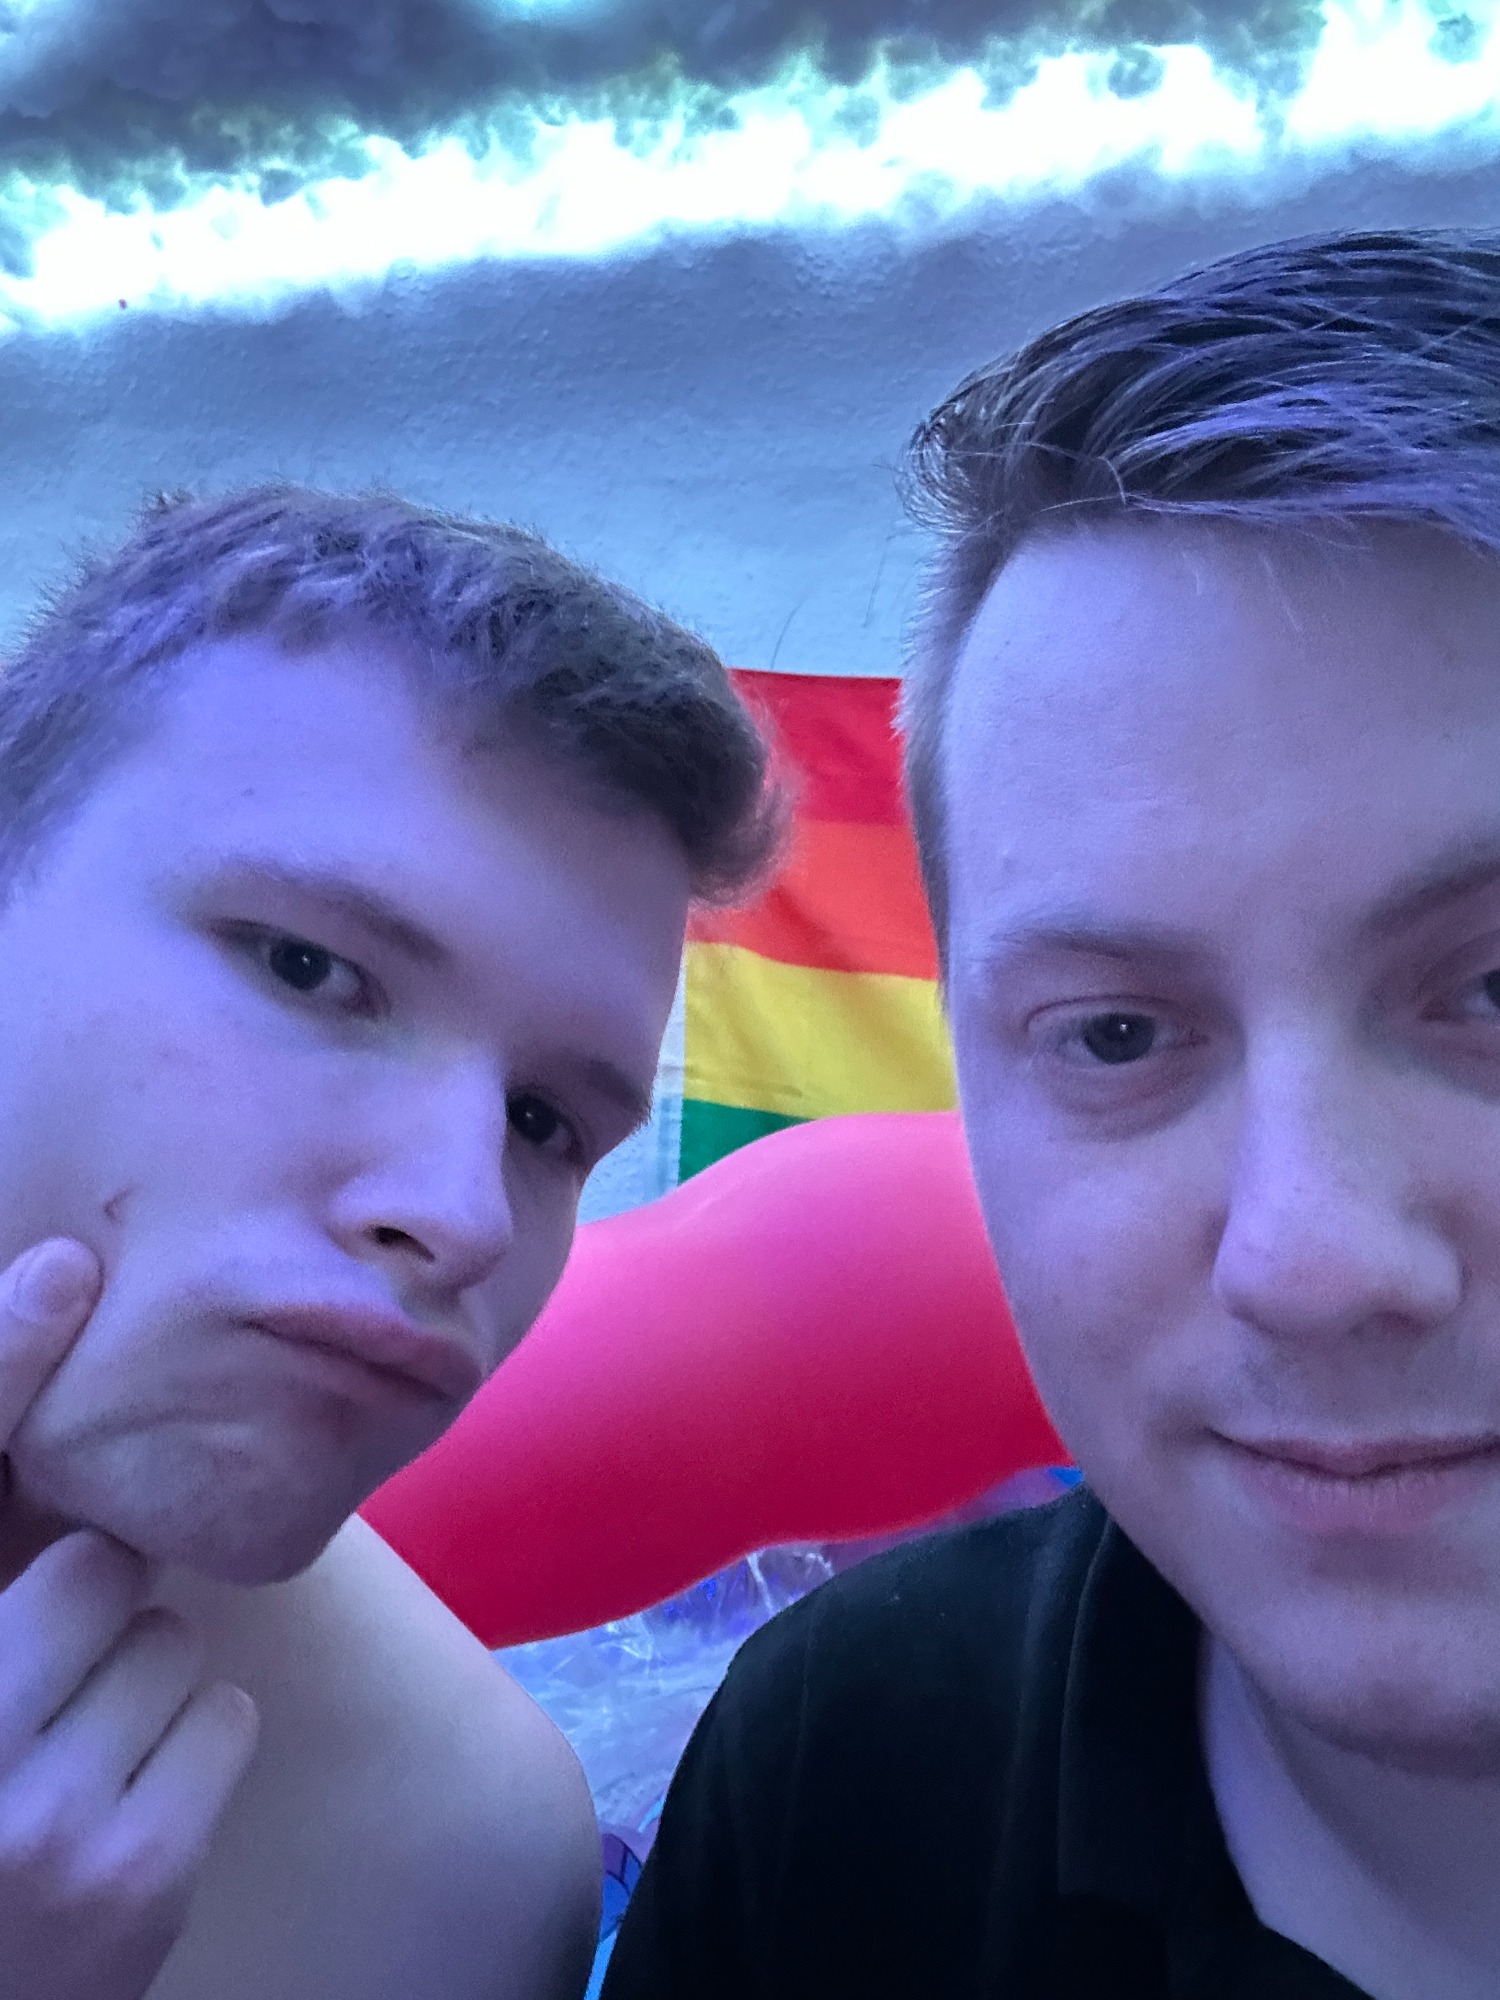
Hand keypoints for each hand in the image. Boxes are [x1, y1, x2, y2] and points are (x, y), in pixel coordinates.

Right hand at [0, 1240, 258, 1999]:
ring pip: (172, 1640)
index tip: (65, 1267)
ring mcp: (31, 1816)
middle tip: (36, 1696)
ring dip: (141, 1689)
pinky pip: (225, 1716)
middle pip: (99, 1564)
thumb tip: (53, 1324)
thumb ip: (7, 1534)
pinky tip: (120, 1813)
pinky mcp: (126, 1877)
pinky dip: (193, 1754)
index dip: (4, 1356)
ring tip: (68, 1762)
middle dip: (87, 1611)